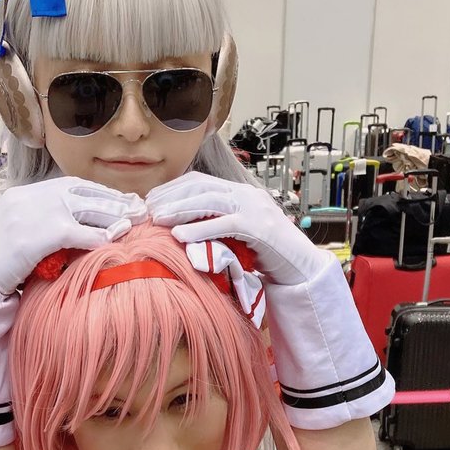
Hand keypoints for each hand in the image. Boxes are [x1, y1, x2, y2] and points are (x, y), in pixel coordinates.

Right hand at [0, 177, 147, 296]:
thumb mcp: (20, 230)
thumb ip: (44, 220)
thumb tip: (77, 224)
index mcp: (27, 192)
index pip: (72, 184)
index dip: (100, 192)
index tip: (121, 199)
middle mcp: (32, 197)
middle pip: (84, 192)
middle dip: (114, 201)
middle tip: (138, 209)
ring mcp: (35, 213)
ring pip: (87, 209)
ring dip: (114, 216)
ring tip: (133, 224)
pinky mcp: (39, 236)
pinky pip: (79, 233)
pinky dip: (99, 237)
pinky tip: (112, 242)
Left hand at [146, 170, 330, 285]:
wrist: (301, 268)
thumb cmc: (265, 256)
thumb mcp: (237, 235)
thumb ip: (215, 226)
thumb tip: (181, 229)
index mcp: (240, 193)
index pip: (201, 181)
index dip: (174, 188)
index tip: (152, 199)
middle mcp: (247, 195)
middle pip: (202, 186)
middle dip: (172, 195)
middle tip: (148, 207)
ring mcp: (255, 209)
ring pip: (210, 200)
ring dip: (180, 209)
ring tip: (157, 219)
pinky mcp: (259, 228)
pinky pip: (224, 225)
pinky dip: (199, 229)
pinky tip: (179, 236)